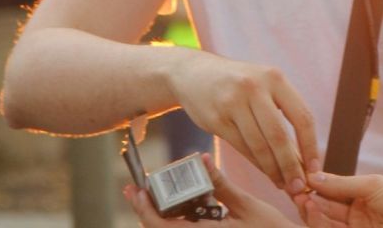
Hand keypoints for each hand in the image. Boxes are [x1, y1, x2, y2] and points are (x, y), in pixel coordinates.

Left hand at [125, 153, 300, 226]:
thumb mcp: (248, 206)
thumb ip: (221, 186)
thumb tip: (202, 160)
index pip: (161, 226)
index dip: (144, 208)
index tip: (135, 190)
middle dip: (148, 212)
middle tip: (140, 191)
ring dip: (163, 218)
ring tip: (160, 197)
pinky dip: (181, 223)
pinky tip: (187, 209)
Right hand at [167, 51, 319, 193]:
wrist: (193, 73)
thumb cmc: (239, 84)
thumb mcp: (264, 84)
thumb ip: (283, 112)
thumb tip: (304, 154)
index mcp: (275, 78)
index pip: (302, 116)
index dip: (310, 147)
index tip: (315, 170)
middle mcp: (255, 88)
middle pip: (279, 135)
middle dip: (291, 166)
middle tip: (299, 187)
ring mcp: (233, 103)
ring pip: (259, 145)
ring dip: (273, 170)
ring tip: (283, 184)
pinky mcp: (216, 118)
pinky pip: (241, 147)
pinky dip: (256, 164)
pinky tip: (266, 173)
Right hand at [294, 172, 382, 227]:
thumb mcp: (373, 185)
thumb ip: (342, 185)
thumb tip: (315, 177)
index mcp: (361, 198)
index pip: (331, 194)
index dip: (315, 188)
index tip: (301, 179)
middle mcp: (356, 217)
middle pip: (325, 211)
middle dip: (310, 202)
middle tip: (297, 192)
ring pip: (326, 225)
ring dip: (313, 214)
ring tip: (305, 201)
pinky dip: (321, 225)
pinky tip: (315, 213)